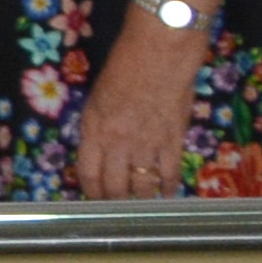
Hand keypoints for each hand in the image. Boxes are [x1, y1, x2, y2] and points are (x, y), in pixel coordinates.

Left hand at [73, 15, 207, 197]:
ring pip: (142, 185)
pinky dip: (169, 187)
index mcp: (94, 129)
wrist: (159, 54)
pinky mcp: (173, 141)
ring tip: (141, 205)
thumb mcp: (98, 97)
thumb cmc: (124, 67)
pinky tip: (168, 194)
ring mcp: (147, 144)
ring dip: (141, 198)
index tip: (93, 198)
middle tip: (117, 208)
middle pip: (114, 185)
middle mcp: (117, 142)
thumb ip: (98, 126)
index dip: (91, 190)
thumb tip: (100, 149)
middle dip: (115, 201)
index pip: (87, 172)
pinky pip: (170, 173)